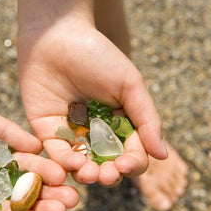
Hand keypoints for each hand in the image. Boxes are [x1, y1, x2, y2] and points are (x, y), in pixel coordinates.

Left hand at [17, 0, 166, 186]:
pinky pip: (56, 154)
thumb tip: (163, 155)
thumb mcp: (129, 85)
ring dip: (87, 174)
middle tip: (107, 175)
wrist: (55, 35)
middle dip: (109, 174)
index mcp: (121, 123)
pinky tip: (72, 164)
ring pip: (82, 165)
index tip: (127, 164)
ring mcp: (72, 133)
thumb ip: (147, 119)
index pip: (132, 153)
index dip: (132, 163)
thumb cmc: (98, 55)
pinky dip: (64, 163)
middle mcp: (98, 133)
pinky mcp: (47, 132)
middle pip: (107, 164)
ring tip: (90, 174)